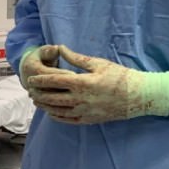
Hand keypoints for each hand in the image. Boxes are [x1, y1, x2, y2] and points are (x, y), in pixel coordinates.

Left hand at [27, 46, 168, 124]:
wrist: (138, 96)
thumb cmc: (120, 76)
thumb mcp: (98, 64)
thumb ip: (76, 59)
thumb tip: (61, 48)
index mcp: (82, 83)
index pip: (54, 81)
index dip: (41, 80)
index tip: (31, 78)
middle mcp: (81, 99)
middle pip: (52, 98)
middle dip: (39, 94)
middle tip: (29, 90)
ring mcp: (85, 112)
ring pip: (58, 111)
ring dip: (45, 106)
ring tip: (37, 101)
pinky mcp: (90, 120)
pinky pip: (68, 120)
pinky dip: (57, 117)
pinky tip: (51, 113)